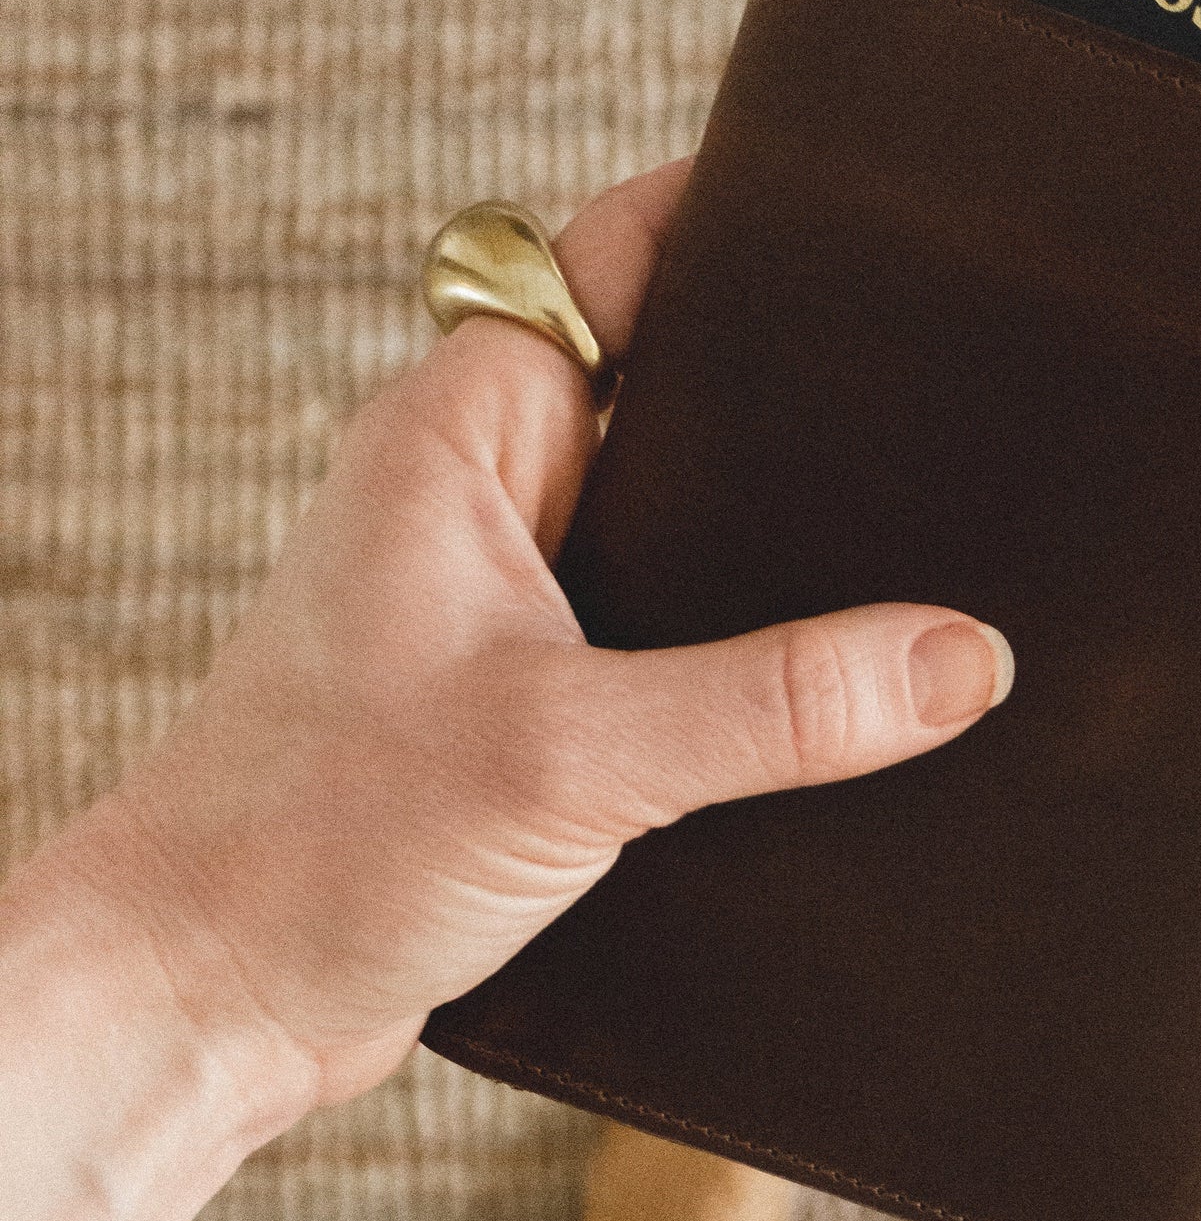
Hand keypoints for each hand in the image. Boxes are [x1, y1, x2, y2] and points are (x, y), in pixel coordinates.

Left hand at [48, 159, 1012, 1126]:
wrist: (216, 998)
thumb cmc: (320, 840)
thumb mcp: (575, 754)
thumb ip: (776, 703)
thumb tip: (964, 658)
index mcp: (465, 431)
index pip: (619, 256)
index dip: (741, 222)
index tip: (874, 229)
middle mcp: (485, 491)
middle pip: (671, 384)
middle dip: (793, 400)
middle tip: (941, 413)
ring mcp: (505, 593)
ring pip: (677, 520)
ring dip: (767, 547)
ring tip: (909, 558)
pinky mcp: (530, 695)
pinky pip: (667, 630)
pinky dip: (741, 648)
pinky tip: (829, 691)